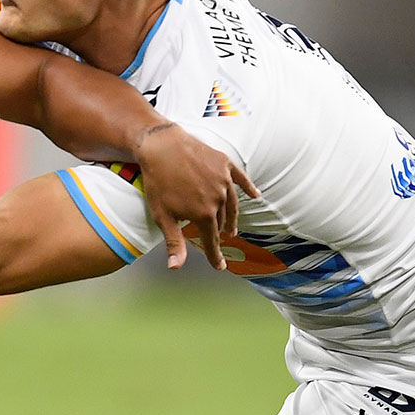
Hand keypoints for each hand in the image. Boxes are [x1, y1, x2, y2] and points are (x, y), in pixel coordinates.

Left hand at [134, 123, 259, 270]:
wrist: (161, 145)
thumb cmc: (158, 181)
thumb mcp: (163, 216)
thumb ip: (174, 242)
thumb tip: (175, 268)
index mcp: (204, 214)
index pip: (212, 240)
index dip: (215, 255)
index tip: (219, 267)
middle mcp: (219, 198)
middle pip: (221, 220)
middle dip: (220, 232)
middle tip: (221, 239)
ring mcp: (224, 180)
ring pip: (231, 203)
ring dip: (231, 217)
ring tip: (230, 228)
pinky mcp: (225, 164)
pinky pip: (241, 179)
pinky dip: (249, 188)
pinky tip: (256, 195)